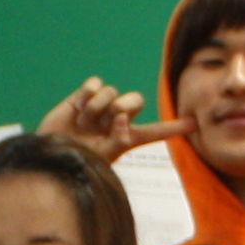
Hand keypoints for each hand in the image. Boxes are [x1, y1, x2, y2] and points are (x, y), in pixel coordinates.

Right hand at [38, 76, 188, 166]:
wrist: (49, 154)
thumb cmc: (77, 161)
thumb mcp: (102, 157)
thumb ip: (118, 141)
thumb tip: (123, 118)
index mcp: (127, 137)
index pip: (156, 131)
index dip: (174, 127)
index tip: (195, 124)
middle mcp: (117, 119)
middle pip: (136, 100)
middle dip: (122, 108)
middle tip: (103, 123)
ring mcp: (101, 106)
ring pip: (113, 91)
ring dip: (98, 107)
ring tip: (84, 122)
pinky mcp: (84, 96)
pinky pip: (96, 83)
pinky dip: (88, 94)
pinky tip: (78, 107)